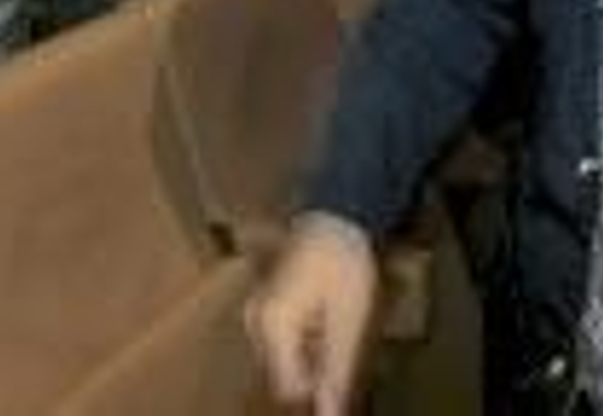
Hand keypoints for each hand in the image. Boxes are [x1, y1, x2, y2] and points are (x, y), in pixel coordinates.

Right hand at [247, 215, 378, 415]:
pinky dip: (304, 338)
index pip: (290, 387)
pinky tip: (325, 314)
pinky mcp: (265, 303)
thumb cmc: (344, 268)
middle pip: (283, 373)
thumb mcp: (347, 323)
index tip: (342, 367)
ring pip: (283, 357)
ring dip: (309, 353)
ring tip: (336, 324)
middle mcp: (255, 323)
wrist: (336, 214)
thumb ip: (335, 373)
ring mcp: (256, 311)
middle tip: (342, 341)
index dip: (320, 386)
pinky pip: (282, 339)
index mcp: (272, 329)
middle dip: (313, 370)